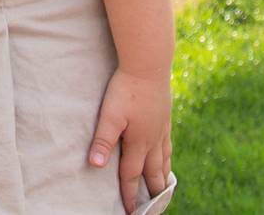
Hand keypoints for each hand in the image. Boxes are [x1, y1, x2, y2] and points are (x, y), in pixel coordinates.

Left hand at [88, 67, 171, 213]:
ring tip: (163, 188)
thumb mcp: (110, 115)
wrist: (148, 64)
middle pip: (153, 173)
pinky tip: (166, 154)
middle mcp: (153, 140)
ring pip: (164, 160)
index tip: (130, 211)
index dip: (129, 194)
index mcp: (138, 142)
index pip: (131, 175)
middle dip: (152, 192)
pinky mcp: (165, 117)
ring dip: (162, 177)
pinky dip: (168, 157)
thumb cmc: (126, 89)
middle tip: (153, 208)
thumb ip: (103, 140)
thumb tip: (95, 165)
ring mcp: (162, 128)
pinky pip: (168, 145)